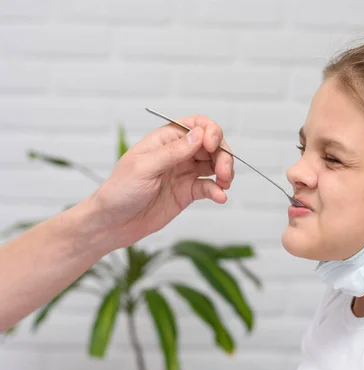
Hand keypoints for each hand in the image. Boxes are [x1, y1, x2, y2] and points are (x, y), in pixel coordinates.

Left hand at [84, 115, 233, 250]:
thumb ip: (173, 152)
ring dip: (225, 171)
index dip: (210, 132)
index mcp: (165, 140)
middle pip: (211, 145)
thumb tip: (199, 135)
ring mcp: (184, 173)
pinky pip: (209, 187)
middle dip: (223, 155)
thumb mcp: (144, 168)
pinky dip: (218, 191)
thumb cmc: (119, 191)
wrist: (112, 224)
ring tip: (225, 183)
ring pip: (214, 164)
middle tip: (224, 172)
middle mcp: (178, 153)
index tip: (212, 146)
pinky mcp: (187, 192)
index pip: (197, 125)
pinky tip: (219, 197)